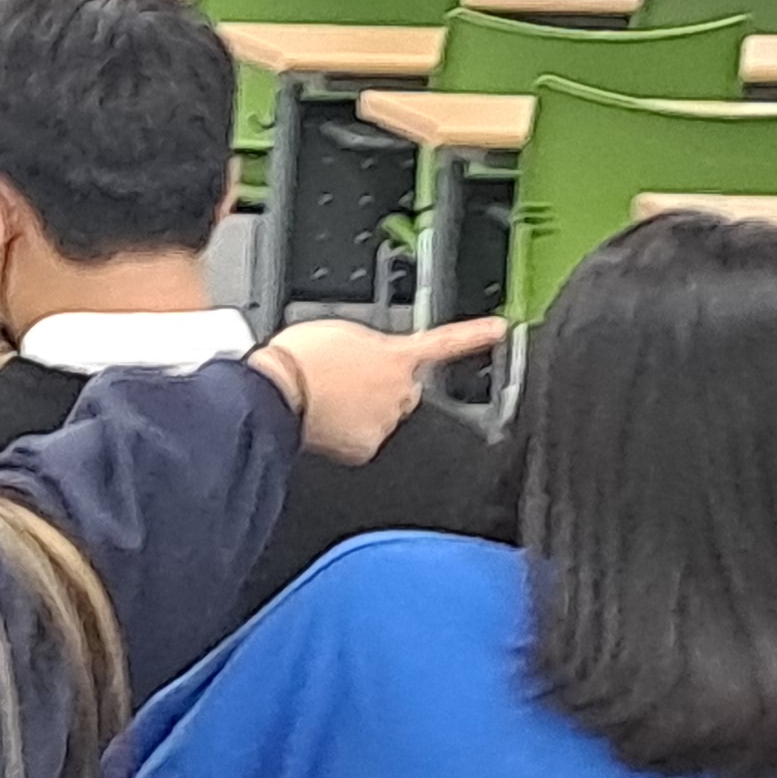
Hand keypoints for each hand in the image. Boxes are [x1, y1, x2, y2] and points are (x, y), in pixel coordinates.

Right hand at [249, 316, 501, 461]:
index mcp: (395, 356)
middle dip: (382, 387)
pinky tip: (324, 421)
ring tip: (325, 399)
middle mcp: (399, 391)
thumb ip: (369, 346)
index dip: (475, 336)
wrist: (275, 393)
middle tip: (344, 382)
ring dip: (361, 409)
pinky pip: (363, 440)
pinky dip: (347, 434)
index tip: (500, 330)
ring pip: (381, 416)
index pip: (444, 343)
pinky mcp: (367, 448)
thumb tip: (372, 361)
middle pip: (402, 389)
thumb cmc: (298, 359)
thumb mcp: (338, 331)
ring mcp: (386, 422)